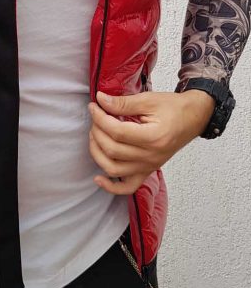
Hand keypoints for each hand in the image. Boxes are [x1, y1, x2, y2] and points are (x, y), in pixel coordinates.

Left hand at [87, 88, 215, 194]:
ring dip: (97, 152)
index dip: (100, 118)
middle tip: (95, 116)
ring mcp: (149, 166)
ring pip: (114, 169)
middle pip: (112, 150)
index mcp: (153, 137)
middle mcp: (151, 156)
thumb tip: (100, 100)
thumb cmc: (174, 108)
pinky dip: (111, 187)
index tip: (94, 106)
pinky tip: (98, 178)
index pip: (117, 132)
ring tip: (95, 134)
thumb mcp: (149, 100)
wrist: (194, 117)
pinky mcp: (147, 171)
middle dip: (97, 131)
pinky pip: (127, 187)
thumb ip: (123, 103)